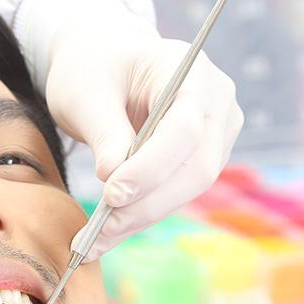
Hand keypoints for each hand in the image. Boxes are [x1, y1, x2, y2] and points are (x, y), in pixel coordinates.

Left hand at [44, 10, 242, 259]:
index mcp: (189, 68)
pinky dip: (140, 216)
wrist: (103, 62)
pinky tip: (105, 235)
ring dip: (141, 218)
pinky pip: (176, 193)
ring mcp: (216, 131)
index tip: (112, 193)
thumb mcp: (86, 93)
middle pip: (197, 165)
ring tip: (94, 241)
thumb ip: (105, 133)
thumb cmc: (93, 68)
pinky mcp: (201, 158)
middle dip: (147, 202)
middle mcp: (215, 100)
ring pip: (189, 187)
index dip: (152, 167)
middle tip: (100, 229)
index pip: (186, 127)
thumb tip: (114, 180)